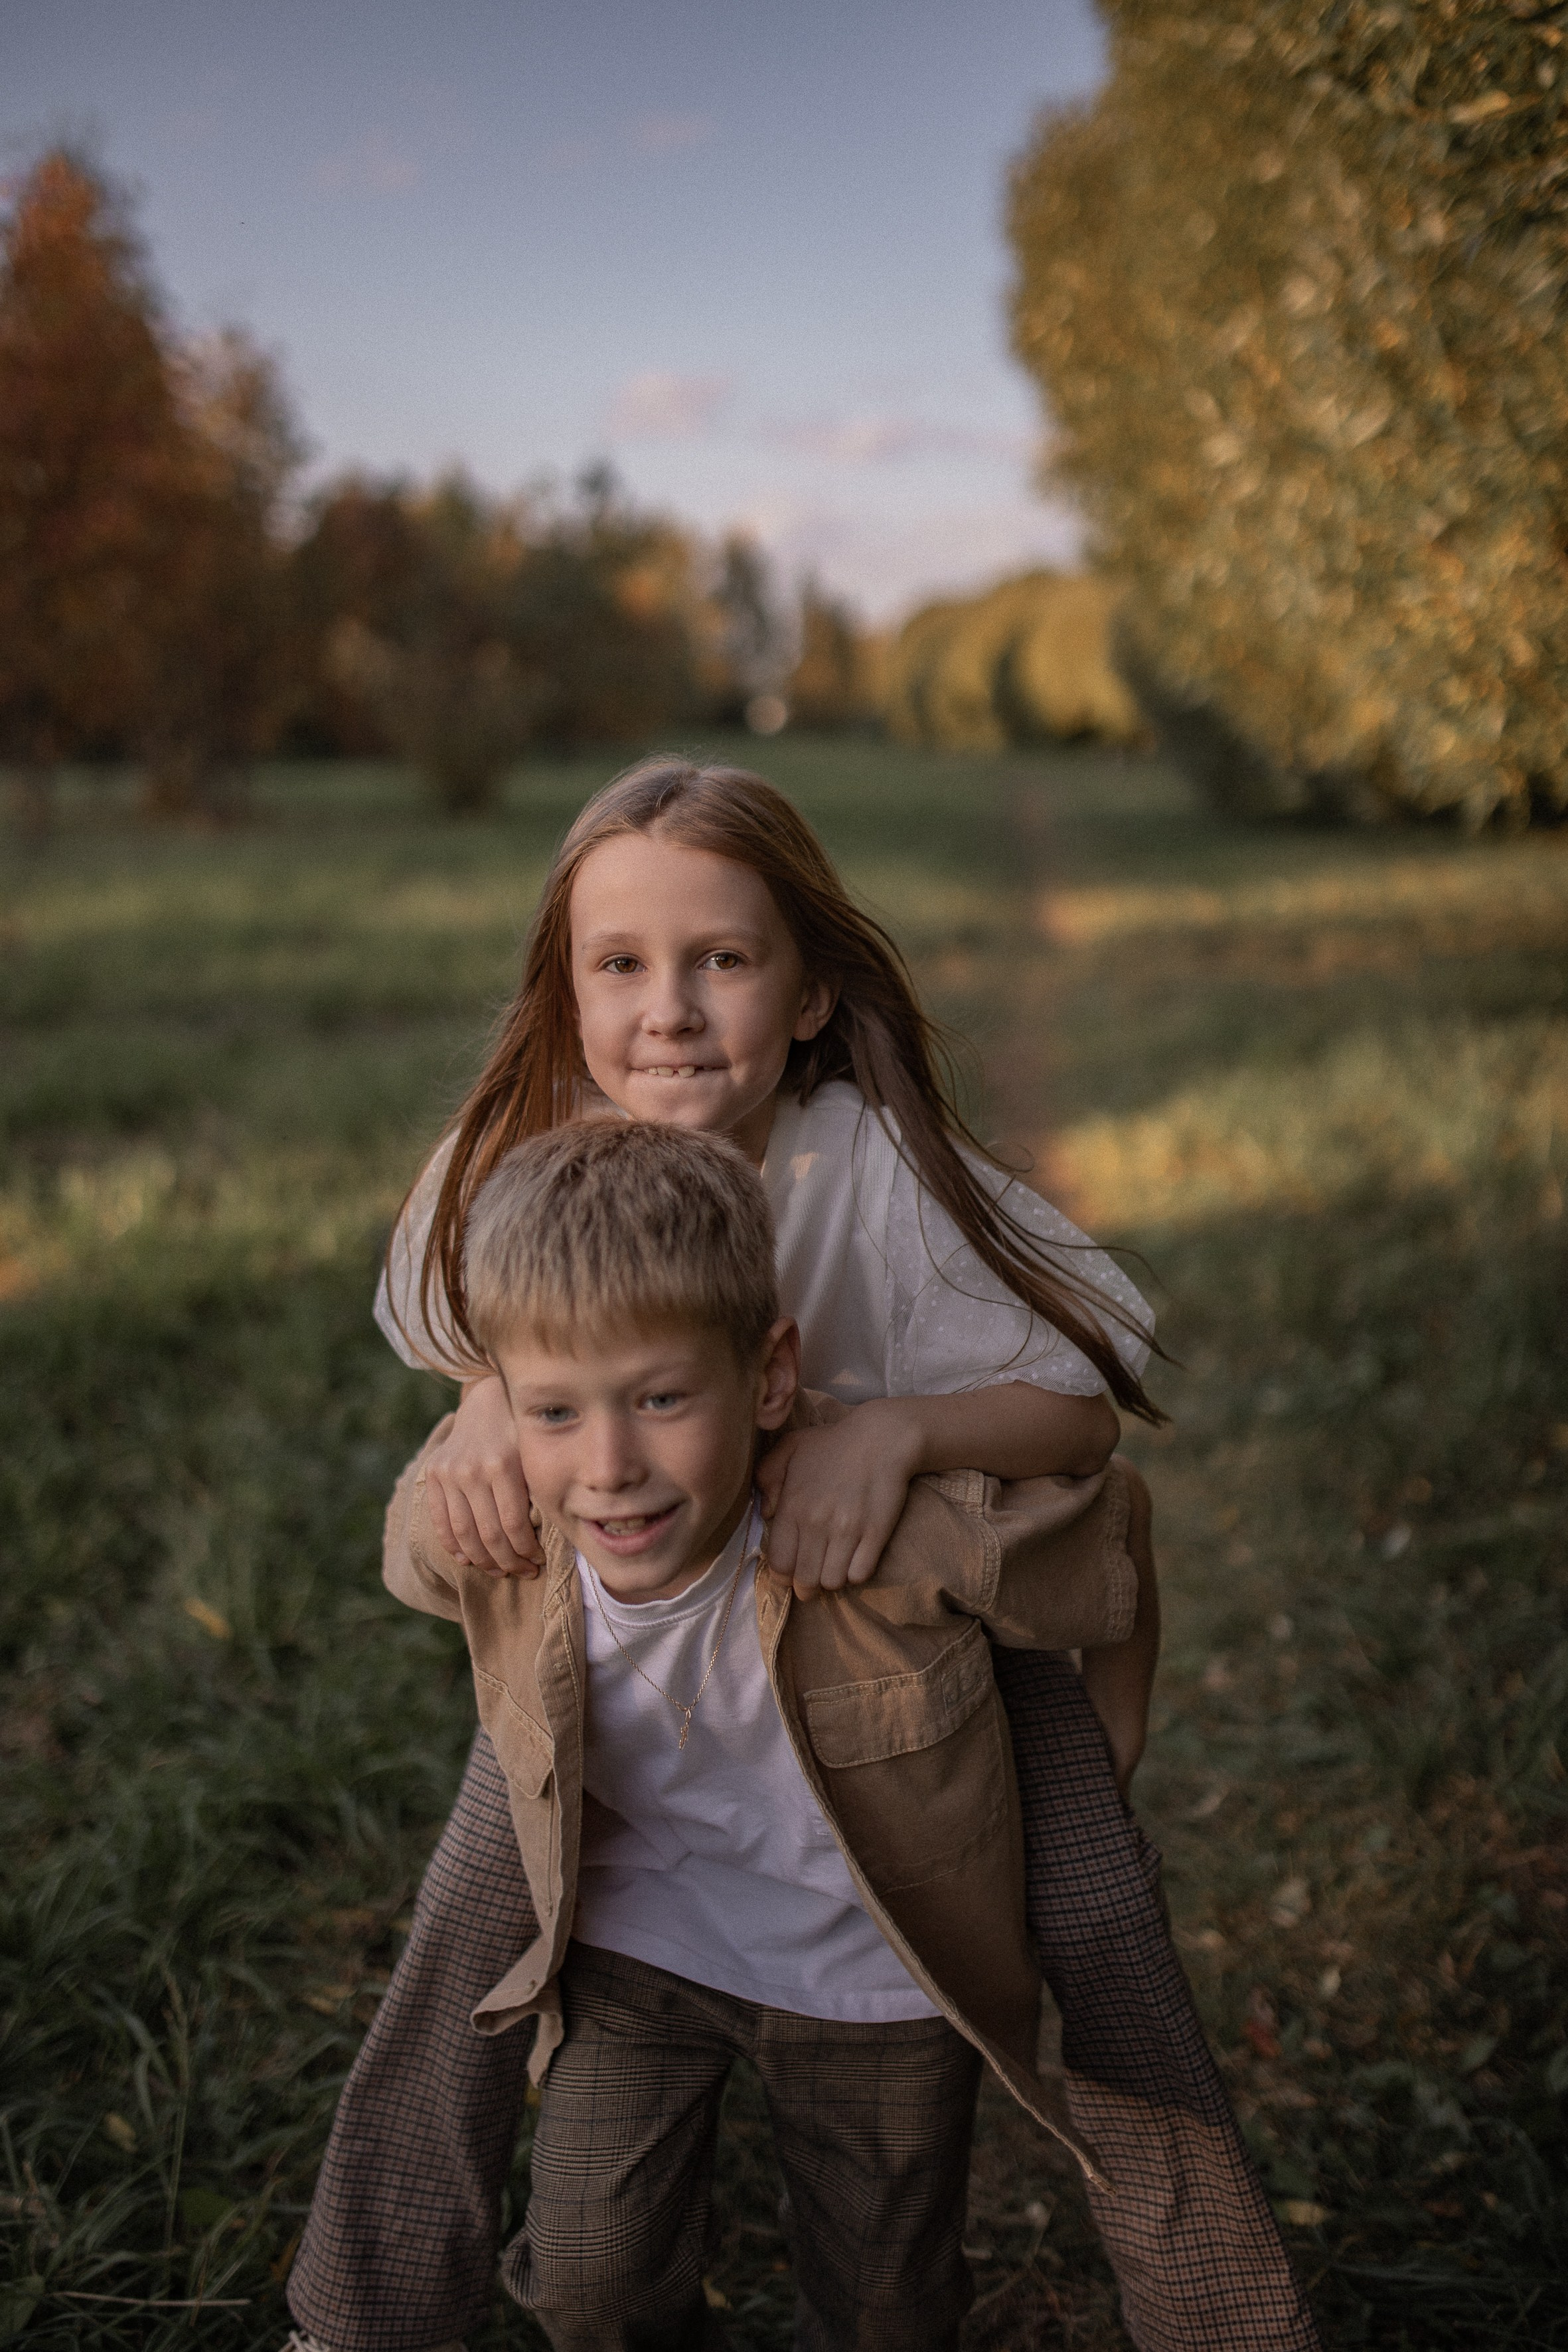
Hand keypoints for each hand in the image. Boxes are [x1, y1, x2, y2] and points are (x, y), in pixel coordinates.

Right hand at [424, 1374, 543, 1575]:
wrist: (489, 1402)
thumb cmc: (522, 1435)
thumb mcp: (536, 1457)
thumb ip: (538, 1493)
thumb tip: (546, 1542)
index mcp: (504, 1465)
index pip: (514, 1527)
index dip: (526, 1552)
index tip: (537, 1561)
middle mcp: (473, 1470)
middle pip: (489, 1535)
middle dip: (508, 1562)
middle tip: (523, 1571)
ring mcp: (450, 1472)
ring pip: (464, 1534)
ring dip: (483, 1560)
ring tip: (500, 1570)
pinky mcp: (434, 1473)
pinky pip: (441, 1521)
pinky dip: (453, 1545)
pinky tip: (468, 1559)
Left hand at [755, 1402, 924, 1599]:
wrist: (883, 1437)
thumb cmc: (833, 1443)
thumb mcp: (790, 1447)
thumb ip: (767, 1476)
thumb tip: (767, 1514)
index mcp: (793, 1506)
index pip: (779, 1563)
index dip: (782, 1575)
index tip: (790, 1571)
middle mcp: (817, 1523)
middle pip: (804, 1580)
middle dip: (805, 1585)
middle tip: (812, 1577)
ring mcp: (848, 1531)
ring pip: (832, 1582)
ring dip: (832, 1579)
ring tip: (834, 1565)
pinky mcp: (875, 1534)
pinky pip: (860, 1575)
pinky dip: (856, 1573)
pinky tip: (855, 1558)